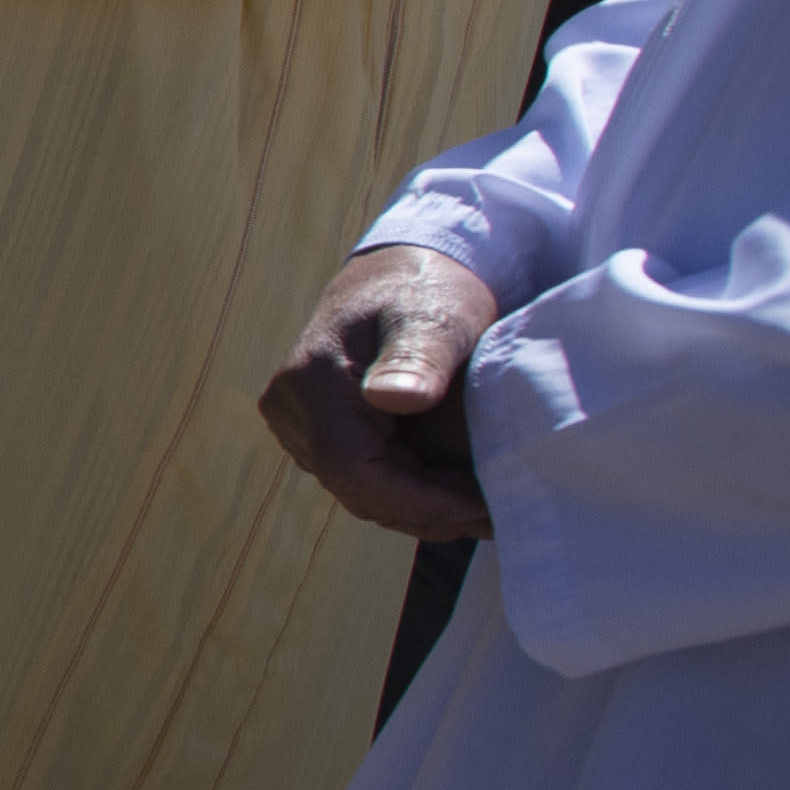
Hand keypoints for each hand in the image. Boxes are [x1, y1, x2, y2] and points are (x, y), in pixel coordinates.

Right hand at [255, 244, 501, 541]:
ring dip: (423, 509)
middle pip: (355, 489)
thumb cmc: (427, 288)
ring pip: (360, 493)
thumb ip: (419, 356)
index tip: (481, 507)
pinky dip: (412, 495)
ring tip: (487, 508)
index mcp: (309, 381)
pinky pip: (364, 482)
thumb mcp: (436, 315)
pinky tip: (460, 493)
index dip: (418, 501)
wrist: (403, 272)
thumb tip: (396, 399)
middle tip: (499, 516)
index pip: (352, 469)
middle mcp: (290, 409)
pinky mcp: (318, 435)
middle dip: (428, 511)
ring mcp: (299, 425)